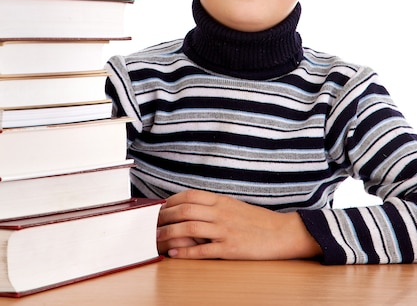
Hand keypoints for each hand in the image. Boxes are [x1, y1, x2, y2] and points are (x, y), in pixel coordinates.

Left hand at [157, 189, 321, 259]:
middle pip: (185, 210)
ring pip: (190, 229)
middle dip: (164, 217)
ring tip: (156, 238)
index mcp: (222, 201)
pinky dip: (185, 253)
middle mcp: (221, 213)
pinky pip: (203, 250)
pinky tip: (173, 254)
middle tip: (151, 223)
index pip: (190, 196)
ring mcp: (225, 230)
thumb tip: (192, 209)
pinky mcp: (230, 249)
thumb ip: (215, 206)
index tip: (159, 207)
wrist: (282, 233)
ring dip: (169, 234)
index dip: (171, 201)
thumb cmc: (258, 221)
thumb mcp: (235, 206)